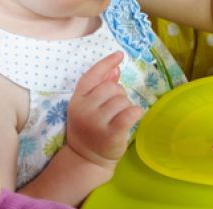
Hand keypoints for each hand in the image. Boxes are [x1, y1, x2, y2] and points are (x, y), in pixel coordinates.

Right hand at [64, 53, 142, 169]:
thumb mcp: (90, 106)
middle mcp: (84, 109)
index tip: (120, 54)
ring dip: (126, 107)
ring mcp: (96, 122)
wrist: (87, 157)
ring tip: (117, 119)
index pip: (91, 76)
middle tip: (113, 111)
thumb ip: (101, 87)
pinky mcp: (110, 133)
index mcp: (77, 100)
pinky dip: (135, 113)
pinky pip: (131, 112)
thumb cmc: (92, 128)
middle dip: (119, 96)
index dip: (105, 64)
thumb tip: (115, 68)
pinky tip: (130, 119)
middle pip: (113, 88)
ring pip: (123, 100)